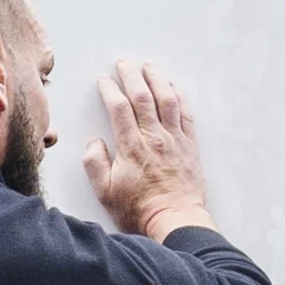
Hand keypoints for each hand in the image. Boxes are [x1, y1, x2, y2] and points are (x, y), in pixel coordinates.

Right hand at [83, 58, 212, 240]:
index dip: (109, 89)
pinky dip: (180, 97)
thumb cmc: (140, 210)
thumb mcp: (105, 192)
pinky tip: (173, 87)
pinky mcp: (190, 146)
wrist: (175, 221)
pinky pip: (186, 114)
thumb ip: (95, 164)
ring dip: (156, 79)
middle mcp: (153, 138)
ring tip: (148, 66)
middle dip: (131, 75)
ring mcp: (174, 140)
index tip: (104, 81)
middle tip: (124, 63)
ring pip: (166, 100)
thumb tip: (94, 143)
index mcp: (131, 146)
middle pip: (142, 96)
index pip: (118, 107)